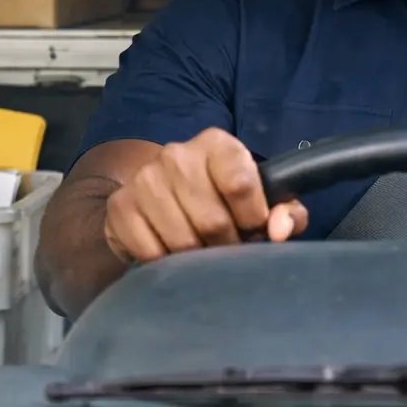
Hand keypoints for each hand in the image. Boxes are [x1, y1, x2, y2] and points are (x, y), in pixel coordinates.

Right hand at [103, 128, 307, 263]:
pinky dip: (166, 263)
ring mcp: (145, 179)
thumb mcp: (263, 200)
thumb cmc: (224, 200)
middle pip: (212, 220)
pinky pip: (150, 252)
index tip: (254, 229)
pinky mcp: (120, 206)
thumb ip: (285, 212)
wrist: (163, 194)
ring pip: (182, 240)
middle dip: (227, 245)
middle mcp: (177, 154)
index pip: (240, 183)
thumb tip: (278, 229)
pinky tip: (172, 253)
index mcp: (217, 144)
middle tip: (227, 248)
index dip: (253, 217)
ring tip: (201, 250)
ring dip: (197, 257)